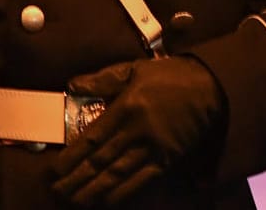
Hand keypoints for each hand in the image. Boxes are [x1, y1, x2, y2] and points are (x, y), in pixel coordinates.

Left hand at [51, 57, 224, 205]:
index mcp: (126, 108)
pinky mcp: (168, 159)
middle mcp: (136, 131)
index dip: (71, 157)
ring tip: (76, 200)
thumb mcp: (134, 69)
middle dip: (77, 179)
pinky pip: (142, 181)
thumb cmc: (170, 76)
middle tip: (57, 192)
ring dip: (94, 191)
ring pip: (118, 175)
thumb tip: (71, 85)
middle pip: (101, 161)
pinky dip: (123, 193)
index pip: (92, 138)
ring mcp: (153, 148)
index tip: (54, 170)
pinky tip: (107, 201)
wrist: (210, 87)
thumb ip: (103, 79)